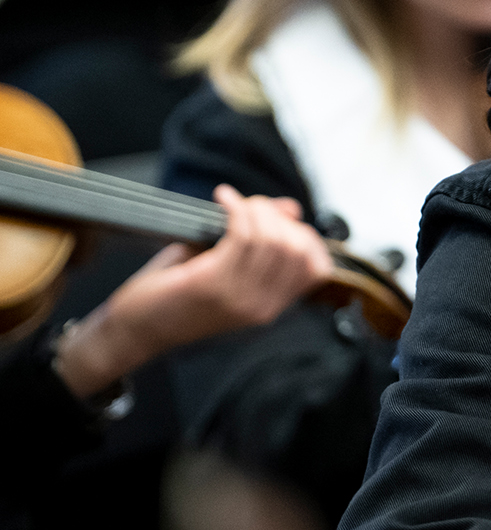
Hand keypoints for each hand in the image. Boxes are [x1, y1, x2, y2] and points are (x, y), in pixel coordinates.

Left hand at [52, 187, 334, 399]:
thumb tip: (291, 208)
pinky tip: (222, 198)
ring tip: (235, 203)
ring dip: (255, 209)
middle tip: (252, 206)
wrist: (135, 331)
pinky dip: (235, 208)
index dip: (304, 235)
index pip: (316, 268)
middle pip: (296, 248)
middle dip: (277, 216)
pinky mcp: (211, 284)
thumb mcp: (226, 268)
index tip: (278, 220)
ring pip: (271, 238)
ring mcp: (238, 297)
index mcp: (269, 307)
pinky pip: (241, 235)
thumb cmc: (174, 296)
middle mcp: (260, 306)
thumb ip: (260, 240)